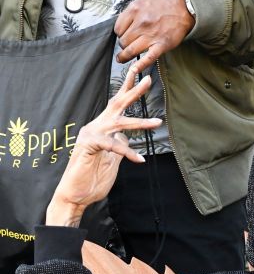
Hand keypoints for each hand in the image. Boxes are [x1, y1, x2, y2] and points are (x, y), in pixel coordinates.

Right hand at [46, 66, 161, 226]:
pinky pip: (113, 145)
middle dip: (133, 91)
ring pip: (119, 123)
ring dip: (140, 122)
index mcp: (102, 128)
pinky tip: (140, 159)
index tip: (140, 77)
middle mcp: (96, 127)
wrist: (76, 196)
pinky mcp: (88, 145)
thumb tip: (127, 138)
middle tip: (148, 79)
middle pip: (117, 105)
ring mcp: (91, 134)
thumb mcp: (112, 161)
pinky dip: (128, 153)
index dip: (128, 91)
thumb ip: (119, 147)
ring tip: (158, 122)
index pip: (116, 106)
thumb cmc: (92, 179)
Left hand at [114, 0, 194, 73]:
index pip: (118, 28)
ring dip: (125, 56)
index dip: (119, 34)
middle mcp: (141, 23)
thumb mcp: (142, 1)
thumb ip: (131, 12)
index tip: (122, 36)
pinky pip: (148, 58)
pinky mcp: (161, 46)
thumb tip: (122, 24)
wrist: (181, 10)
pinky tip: (133, 70)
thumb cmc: (162, 7)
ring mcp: (151, 35)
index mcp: (135, 10)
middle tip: (126, 46)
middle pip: (123, 41)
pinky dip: (140, 66)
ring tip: (122, 58)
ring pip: (131, 50)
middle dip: (123, 45)